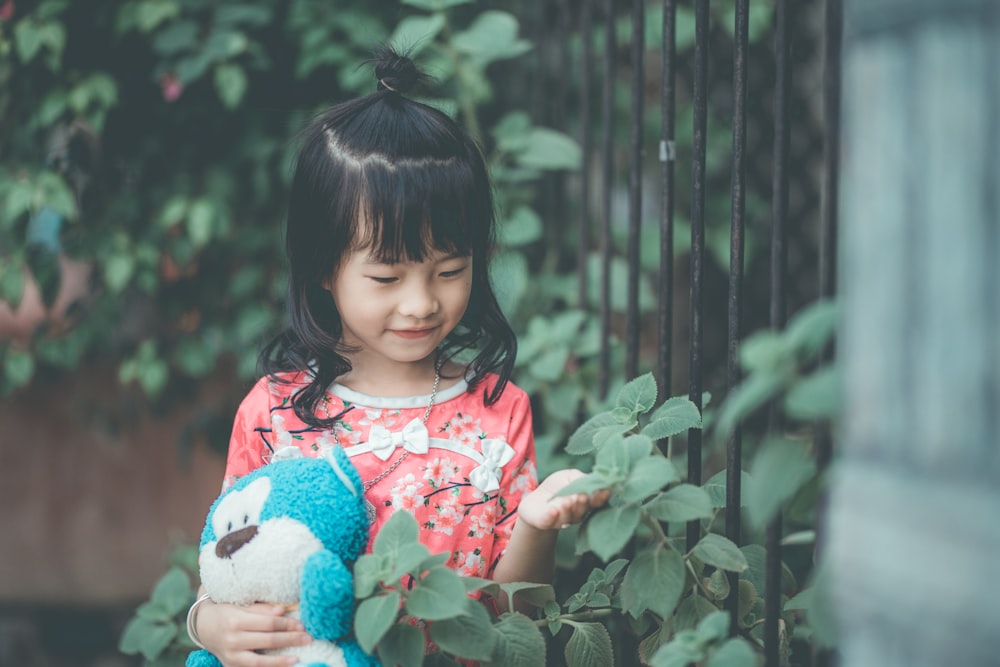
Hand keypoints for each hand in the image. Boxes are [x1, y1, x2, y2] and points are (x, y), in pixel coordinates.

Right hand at [195, 598, 312, 666]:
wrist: (204, 627)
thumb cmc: (227, 611)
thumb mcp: (241, 605)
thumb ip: (262, 609)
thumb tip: (283, 610)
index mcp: (235, 620)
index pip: (268, 623)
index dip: (287, 624)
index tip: (302, 624)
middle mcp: (232, 640)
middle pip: (268, 640)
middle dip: (290, 639)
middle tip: (308, 638)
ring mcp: (231, 656)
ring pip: (259, 661)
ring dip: (281, 660)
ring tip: (298, 658)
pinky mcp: (230, 666)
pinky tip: (283, 665)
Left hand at [516, 468, 609, 530]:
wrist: (536, 499)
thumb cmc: (557, 486)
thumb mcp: (570, 476)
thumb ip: (582, 478)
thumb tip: (596, 480)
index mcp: (585, 502)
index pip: (596, 501)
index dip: (601, 497)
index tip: (604, 492)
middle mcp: (576, 514)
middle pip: (582, 510)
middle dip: (583, 503)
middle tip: (583, 496)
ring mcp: (561, 520)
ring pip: (567, 517)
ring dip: (568, 509)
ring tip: (567, 501)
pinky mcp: (545, 522)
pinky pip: (549, 521)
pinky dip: (552, 516)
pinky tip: (554, 510)